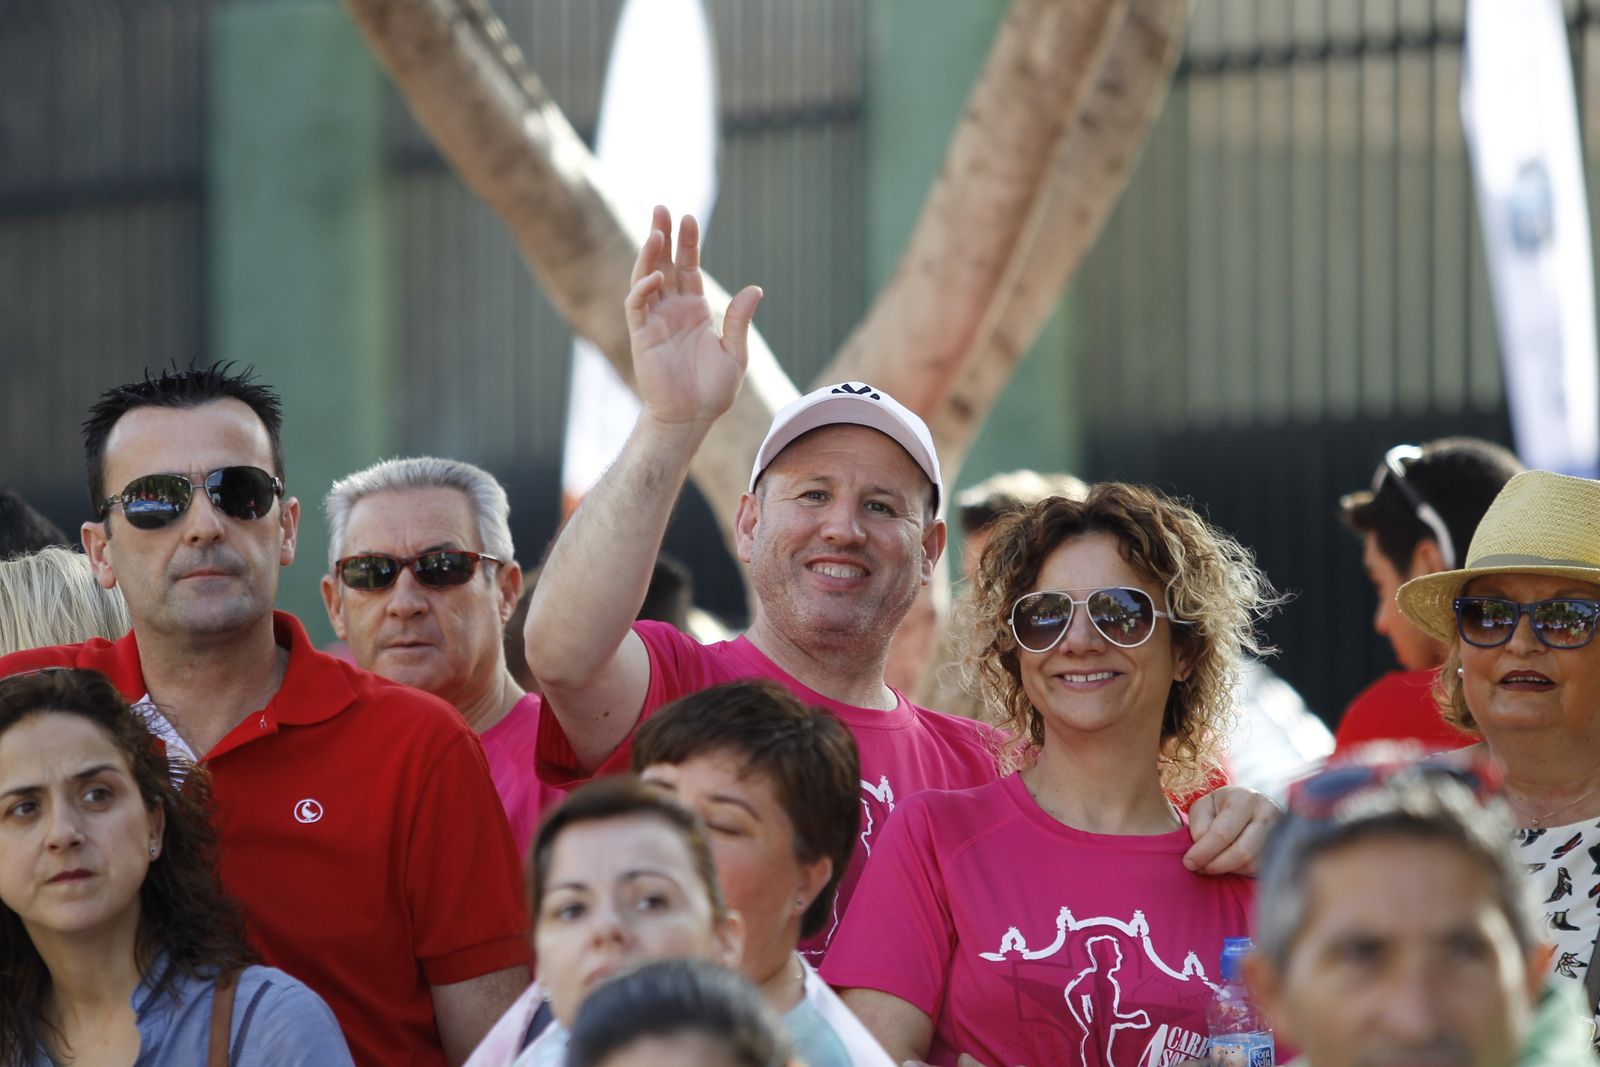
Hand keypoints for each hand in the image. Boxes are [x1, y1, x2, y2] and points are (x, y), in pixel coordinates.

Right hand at [625, 205, 762, 428]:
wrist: (690, 418)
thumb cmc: (713, 390)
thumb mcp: (735, 353)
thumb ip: (740, 321)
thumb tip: (755, 289)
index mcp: (695, 309)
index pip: (688, 267)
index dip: (688, 243)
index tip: (689, 218)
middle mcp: (673, 309)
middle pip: (664, 263)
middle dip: (662, 235)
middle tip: (661, 207)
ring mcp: (655, 320)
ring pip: (646, 277)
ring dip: (648, 254)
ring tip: (656, 230)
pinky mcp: (641, 334)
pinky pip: (637, 304)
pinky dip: (643, 288)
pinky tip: (656, 277)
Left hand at [1183, 785, 1279, 875]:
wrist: (1251, 808)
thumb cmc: (1221, 809)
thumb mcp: (1204, 808)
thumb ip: (1199, 826)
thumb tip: (1202, 849)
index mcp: (1244, 798)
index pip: (1223, 833)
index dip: (1204, 852)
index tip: (1188, 863)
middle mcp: (1268, 813)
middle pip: (1242, 852)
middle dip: (1216, 865)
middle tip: (1199, 869)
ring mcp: (1281, 832)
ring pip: (1252, 864)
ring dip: (1228, 870)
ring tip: (1213, 863)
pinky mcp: (1286, 849)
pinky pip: (1261, 870)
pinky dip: (1242, 872)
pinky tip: (1231, 864)